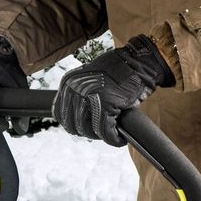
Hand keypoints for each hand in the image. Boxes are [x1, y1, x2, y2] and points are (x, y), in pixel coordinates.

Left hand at [54, 36, 175, 146]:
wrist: (141, 61)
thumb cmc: (120, 70)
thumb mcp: (90, 78)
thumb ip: (80, 93)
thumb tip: (75, 119)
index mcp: (68, 82)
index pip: (60, 114)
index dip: (73, 125)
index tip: (86, 127)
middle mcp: (75, 89)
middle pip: (73, 125)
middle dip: (88, 132)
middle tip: (102, 132)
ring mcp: (89, 96)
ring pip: (88, 130)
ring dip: (100, 136)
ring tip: (111, 134)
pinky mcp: (105, 105)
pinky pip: (105, 132)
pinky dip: (113, 139)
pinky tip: (119, 139)